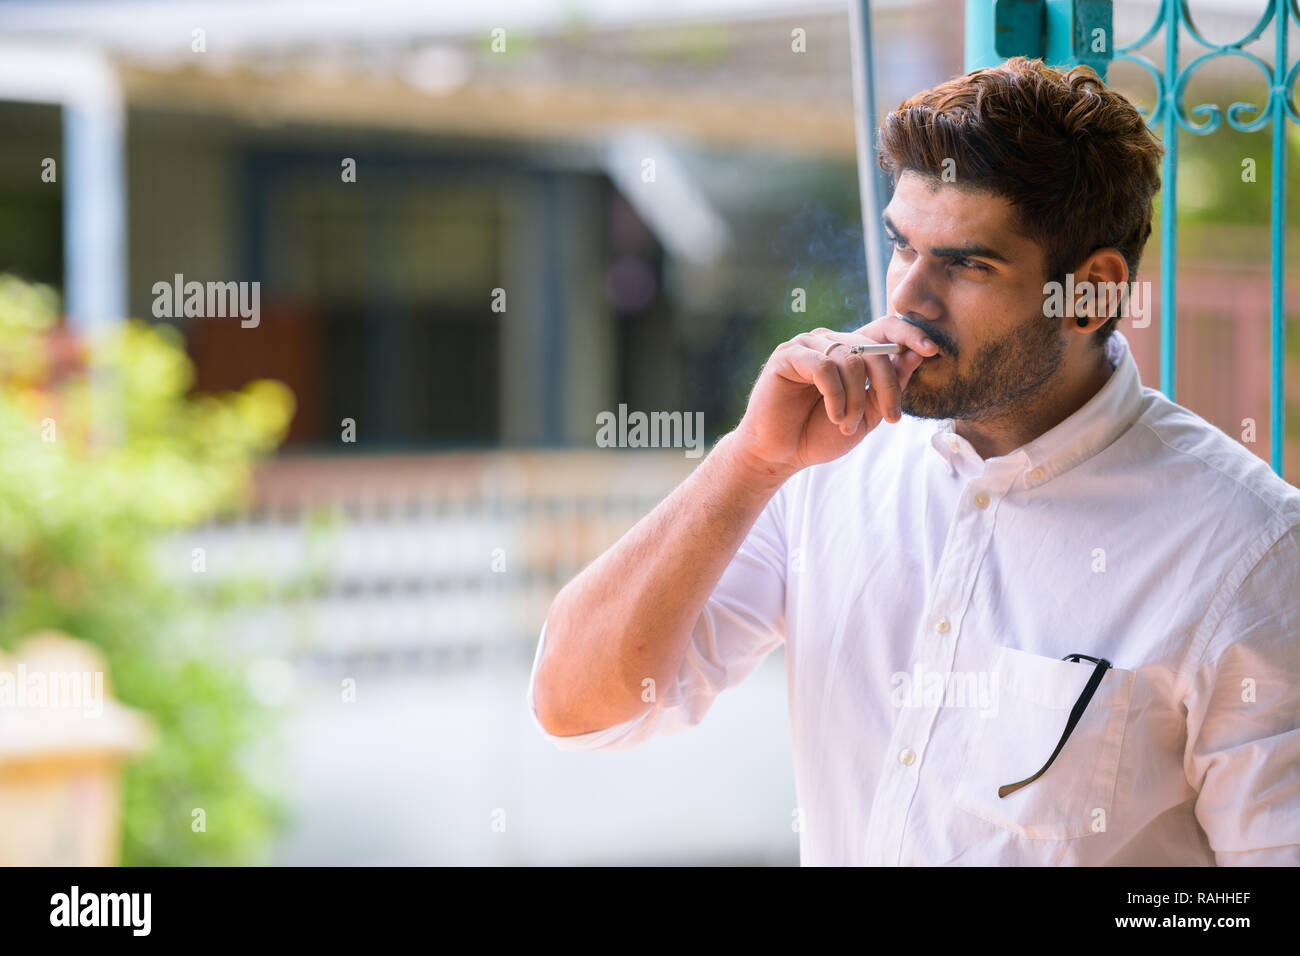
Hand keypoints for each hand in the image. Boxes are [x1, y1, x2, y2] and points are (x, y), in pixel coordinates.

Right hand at [729, 313, 937, 477]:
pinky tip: (832, 415)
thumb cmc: (819, 434)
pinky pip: (824, 365)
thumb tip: (916, 354)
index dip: (910, 333)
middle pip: (873, 349)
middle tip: (890, 419)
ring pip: (850, 359)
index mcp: (849, 352)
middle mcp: (829, 342)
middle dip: (888, 386)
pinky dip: (835, 395)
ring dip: (856, 399)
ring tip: (846, 424)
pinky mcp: (787, 355)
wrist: (780, 454)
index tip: (933, 351)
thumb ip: (888, 386)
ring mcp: (807, 345)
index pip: (885, 328)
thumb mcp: (866, 414)